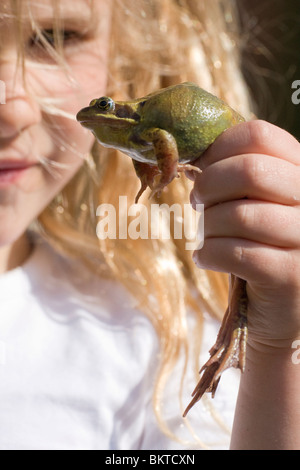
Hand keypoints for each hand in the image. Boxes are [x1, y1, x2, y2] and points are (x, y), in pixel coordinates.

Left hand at [189, 120, 299, 350]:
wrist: (280, 310)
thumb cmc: (260, 246)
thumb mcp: (254, 202)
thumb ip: (235, 175)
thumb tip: (194, 155)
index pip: (260, 135)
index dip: (219, 149)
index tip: (201, 169)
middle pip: (249, 170)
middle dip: (209, 186)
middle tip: (198, 202)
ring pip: (239, 215)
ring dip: (208, 227)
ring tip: (207, 237)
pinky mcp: (292, 276)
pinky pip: (236, 253)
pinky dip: (208, 254)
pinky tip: (206, 258)